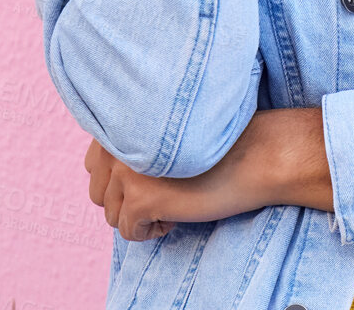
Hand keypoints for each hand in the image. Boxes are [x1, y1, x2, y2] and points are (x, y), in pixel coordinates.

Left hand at [84, 107, 333, 241]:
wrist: (259, 154)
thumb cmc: (222, 143)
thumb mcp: (170, 135)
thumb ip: (136, 143)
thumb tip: (107, 177)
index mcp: (126, 121)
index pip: (94, 163)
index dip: (123, 179)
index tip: (155, 178)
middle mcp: (119, 143)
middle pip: (99, 192)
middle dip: (128, 201)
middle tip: (166, 194)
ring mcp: (128, 171)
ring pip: (111, 214)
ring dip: (141, 216)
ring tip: (174, 203)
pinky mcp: (141, 198)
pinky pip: (128, 231)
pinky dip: (151, 232)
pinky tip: (176, 216)